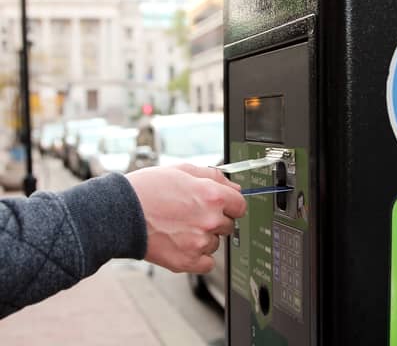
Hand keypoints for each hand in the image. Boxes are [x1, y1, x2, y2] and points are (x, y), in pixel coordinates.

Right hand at [126, 163, 245, 273]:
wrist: (119, 214)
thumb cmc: (147, 190)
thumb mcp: (183, 170)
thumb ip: (214, 177)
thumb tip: (234, 187)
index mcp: (213, 196)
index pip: (240, 205)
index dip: (230, 204)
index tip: (222, 206)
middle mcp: (210, 220)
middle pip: (229, 225)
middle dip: (215, 220)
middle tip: (192, 215)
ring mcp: (199, 242)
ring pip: (216, 243)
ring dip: (204, 237)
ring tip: (180, 227)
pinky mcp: (187, 261)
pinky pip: (207, 263)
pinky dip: (198, 257)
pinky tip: (182, 244)